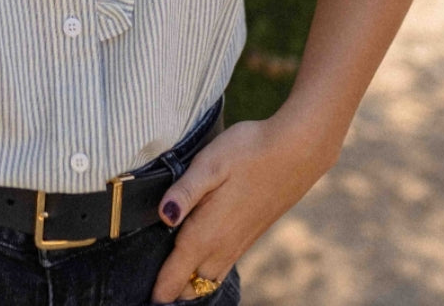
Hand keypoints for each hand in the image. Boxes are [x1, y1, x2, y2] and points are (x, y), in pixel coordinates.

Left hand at [149, 115, 337, 302]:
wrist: (296, 152)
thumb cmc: (249, 152)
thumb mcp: (210, 164)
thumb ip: (184, 192)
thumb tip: (163, 217)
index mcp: (208, 233)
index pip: (176, 275)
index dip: (160, 289)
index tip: (147, 299)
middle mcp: (224, 246)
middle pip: (191, 285)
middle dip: (172, 290)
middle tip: (153, 288)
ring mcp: (239, 243)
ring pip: (209, 278)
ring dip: (189, 284)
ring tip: (170, 280)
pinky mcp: (250, 235)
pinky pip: (223, 266)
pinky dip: (206, 273)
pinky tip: (199, 260)